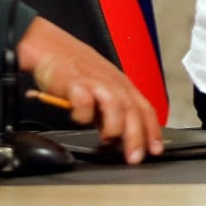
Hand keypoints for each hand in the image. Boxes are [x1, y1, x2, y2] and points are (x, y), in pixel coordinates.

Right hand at [16, 15, 162, 163]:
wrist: (50, 47)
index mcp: (122, 85)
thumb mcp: (99, 89)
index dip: (152, 130)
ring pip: (115, 105)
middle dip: (136, 137)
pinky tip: (80, 120)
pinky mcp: (74, 82)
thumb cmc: (74, 69)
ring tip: (108, 141)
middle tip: (135, 158)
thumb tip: (117, 137)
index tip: (155, 150)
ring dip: (114, 127)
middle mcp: (113, 83)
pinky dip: (84, 114)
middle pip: (132, 111)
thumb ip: (108, 112)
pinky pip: (84, 101)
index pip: (145, 109)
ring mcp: (95, 82)